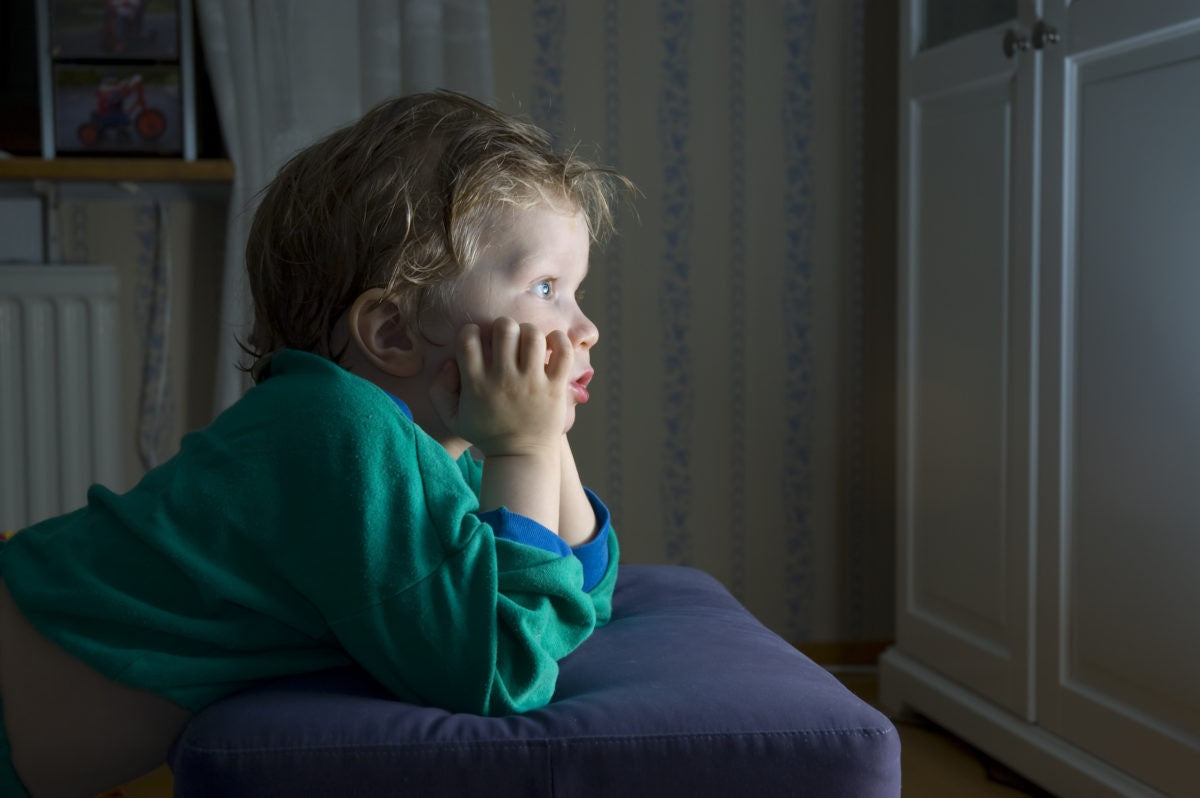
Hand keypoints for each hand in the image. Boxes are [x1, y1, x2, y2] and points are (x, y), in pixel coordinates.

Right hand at [432, 317, 572, 456]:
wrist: (521, 457)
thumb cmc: (487, 435)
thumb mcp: (452, 418)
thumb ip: (439, 390)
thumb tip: (450, 362)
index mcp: (476, 383)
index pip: (468, 337)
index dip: (472, 331)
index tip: (479, 342)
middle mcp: (503, 380)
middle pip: (504, 328)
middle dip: (504, 327)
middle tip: (508, 341)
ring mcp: (532, 383)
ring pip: (532, 335)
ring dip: (530, 332)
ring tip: (529, 344)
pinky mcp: (555, 387)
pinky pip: (562, 351)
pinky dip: (559, 340)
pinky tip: (551, 345)